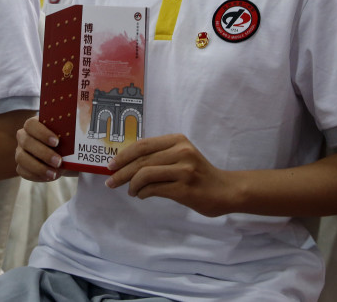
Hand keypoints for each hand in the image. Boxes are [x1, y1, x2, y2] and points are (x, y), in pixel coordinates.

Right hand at [15, 117, 65, 181]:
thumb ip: (68, 132)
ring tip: (54, 173)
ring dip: (39, 167)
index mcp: (33, 124)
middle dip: (43, 153)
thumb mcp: (67, 135)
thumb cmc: (65, 141)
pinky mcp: (21, 166)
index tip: (56, 142)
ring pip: (22, 158)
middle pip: (26, 142)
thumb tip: (76, 131)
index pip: (31, 124)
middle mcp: (23, 137)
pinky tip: (49, 176)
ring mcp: (20, 151)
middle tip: (58, 161)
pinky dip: (36, 175)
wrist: (65, 155)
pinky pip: (23, 172)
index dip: (42, 133)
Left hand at [104, 133, 231, 216]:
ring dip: (131, 185)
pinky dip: (143, 193)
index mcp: (178, 140)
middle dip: (121, 172)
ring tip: (130, 191)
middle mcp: (181, 151)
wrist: (225, 190)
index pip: (143, 145)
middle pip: (141, 160)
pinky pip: (154, 189)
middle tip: (111, 182)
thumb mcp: (182, 155)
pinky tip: (142, 195)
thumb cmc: (199, 174)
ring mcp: (184, 170)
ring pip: (145, 174)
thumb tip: (127, 162)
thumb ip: (160, 154)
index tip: (111, 165)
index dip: (123, 155)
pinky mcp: (185, 188)